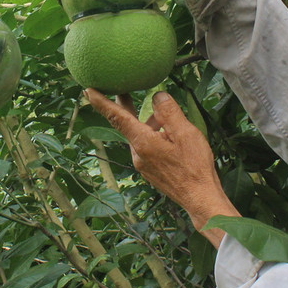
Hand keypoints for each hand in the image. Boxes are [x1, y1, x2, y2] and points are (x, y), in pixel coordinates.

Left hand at [85, 88, 238, 246]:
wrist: (200, 198)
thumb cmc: (194, 166)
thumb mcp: (186, 133)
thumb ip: (169, 112)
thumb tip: (157, 96)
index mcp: (143, 142)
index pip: (117, 117)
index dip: (102, 102)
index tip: (88, 90)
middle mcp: (138, 154)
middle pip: (128, 125)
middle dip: (125, 107)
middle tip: (122, 89)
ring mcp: (143, 164)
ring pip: (140, 136)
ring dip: (149, 124)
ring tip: (167, 117)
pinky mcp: (150, 171)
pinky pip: (147, 147)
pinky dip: (154, 136)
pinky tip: (171, 137)